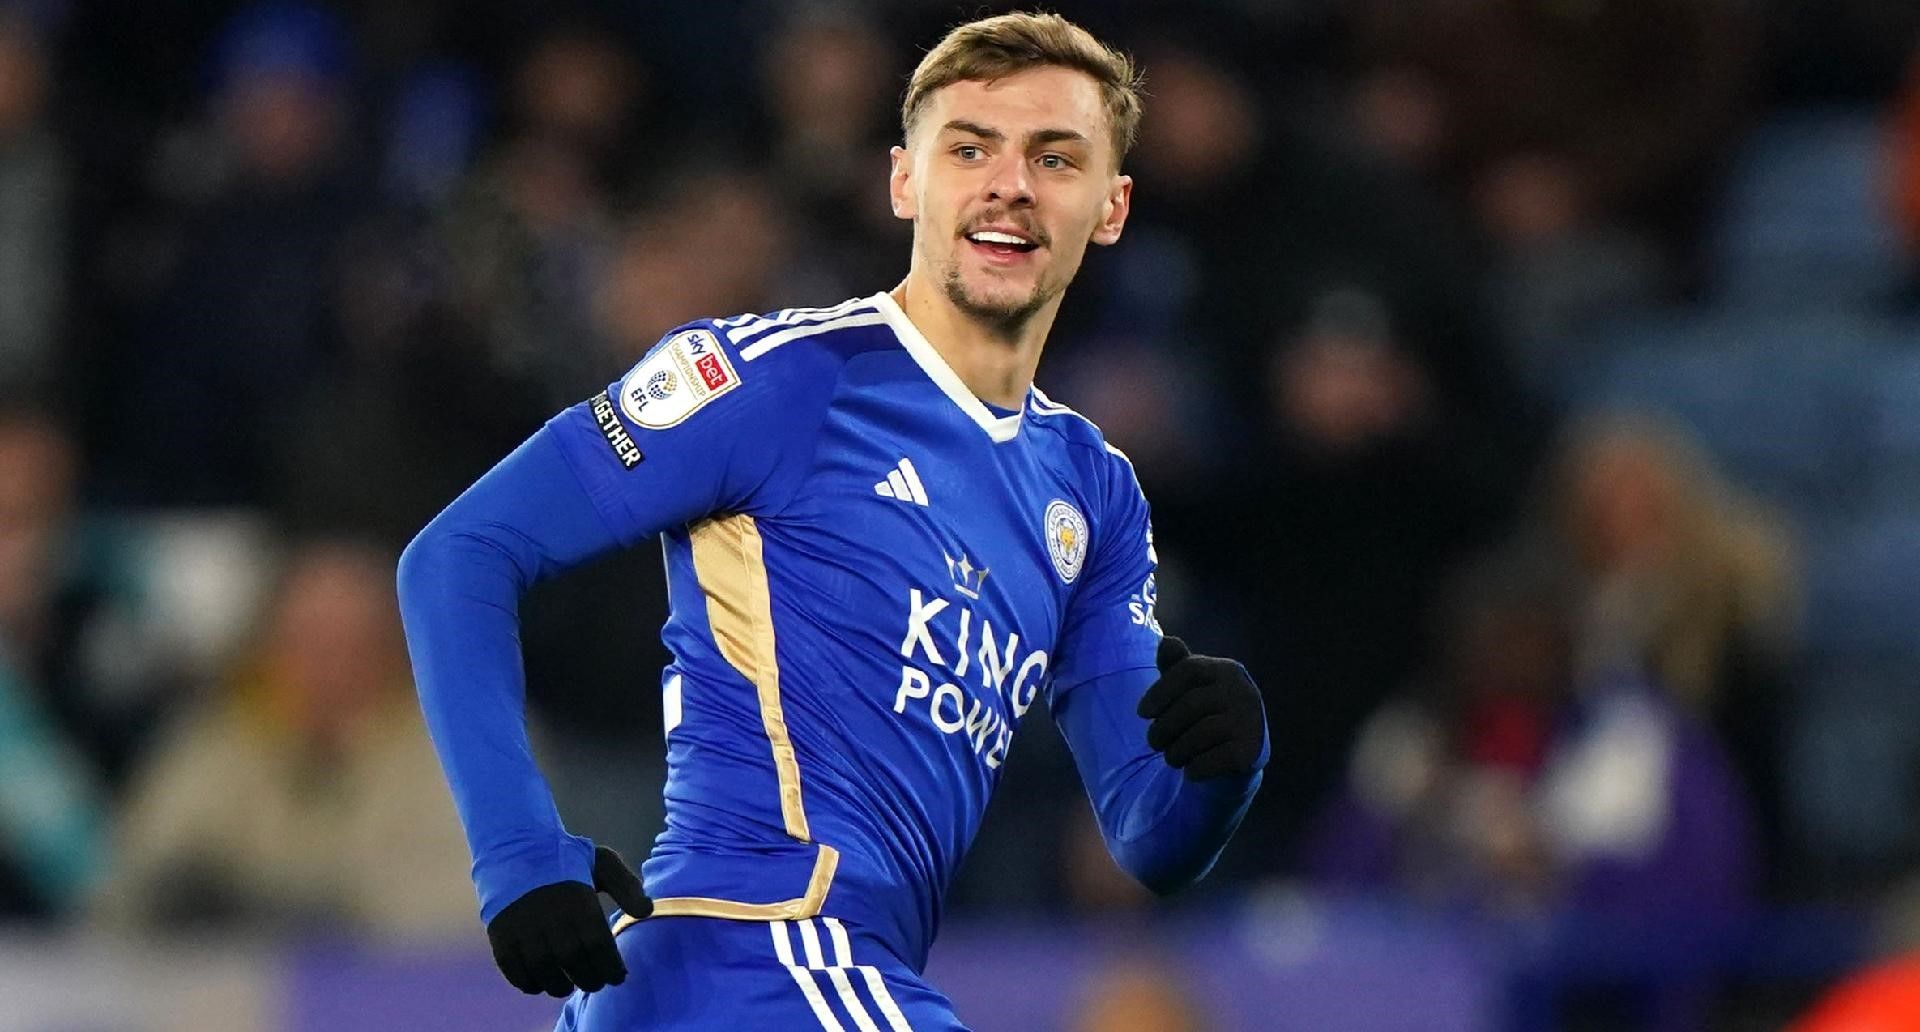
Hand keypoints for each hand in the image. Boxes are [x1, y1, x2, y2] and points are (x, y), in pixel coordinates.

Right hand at [486, 845, 652, 996]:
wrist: (514, 845)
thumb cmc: (565, 858)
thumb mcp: (603, 863)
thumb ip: (627, 887)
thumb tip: (647, 912)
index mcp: (579, 902)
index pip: (600, 948)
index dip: (611, 969)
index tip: (618, 977)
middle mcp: (551, 919)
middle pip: (575, 964)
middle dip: (590, 980)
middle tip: (595, 983)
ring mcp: (523, 929)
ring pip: (545, 973)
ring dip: (560, 986)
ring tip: (569, 985)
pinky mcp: (501, 935)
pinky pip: (516, 971)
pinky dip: (529, 983)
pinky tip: (541, 983)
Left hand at [1137, 636, 1264, 780]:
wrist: (1243, 750)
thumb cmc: (1207, 712)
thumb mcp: (1191, 687)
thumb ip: (1176, 665)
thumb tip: (1166, 642)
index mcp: (1227, 670)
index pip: (1188, 670)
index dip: (1160, 691)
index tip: (1142, 713)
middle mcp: (1243, 691)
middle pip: (1190, 705)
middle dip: (1163, 728)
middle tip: (1154, 742)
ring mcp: (1249, 721)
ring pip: (1199, 735)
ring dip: (1175, 752)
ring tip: (1171, 757)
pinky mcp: (1250, 751)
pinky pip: (1211, 761)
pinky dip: (1194, 769)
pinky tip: (1191, 770)